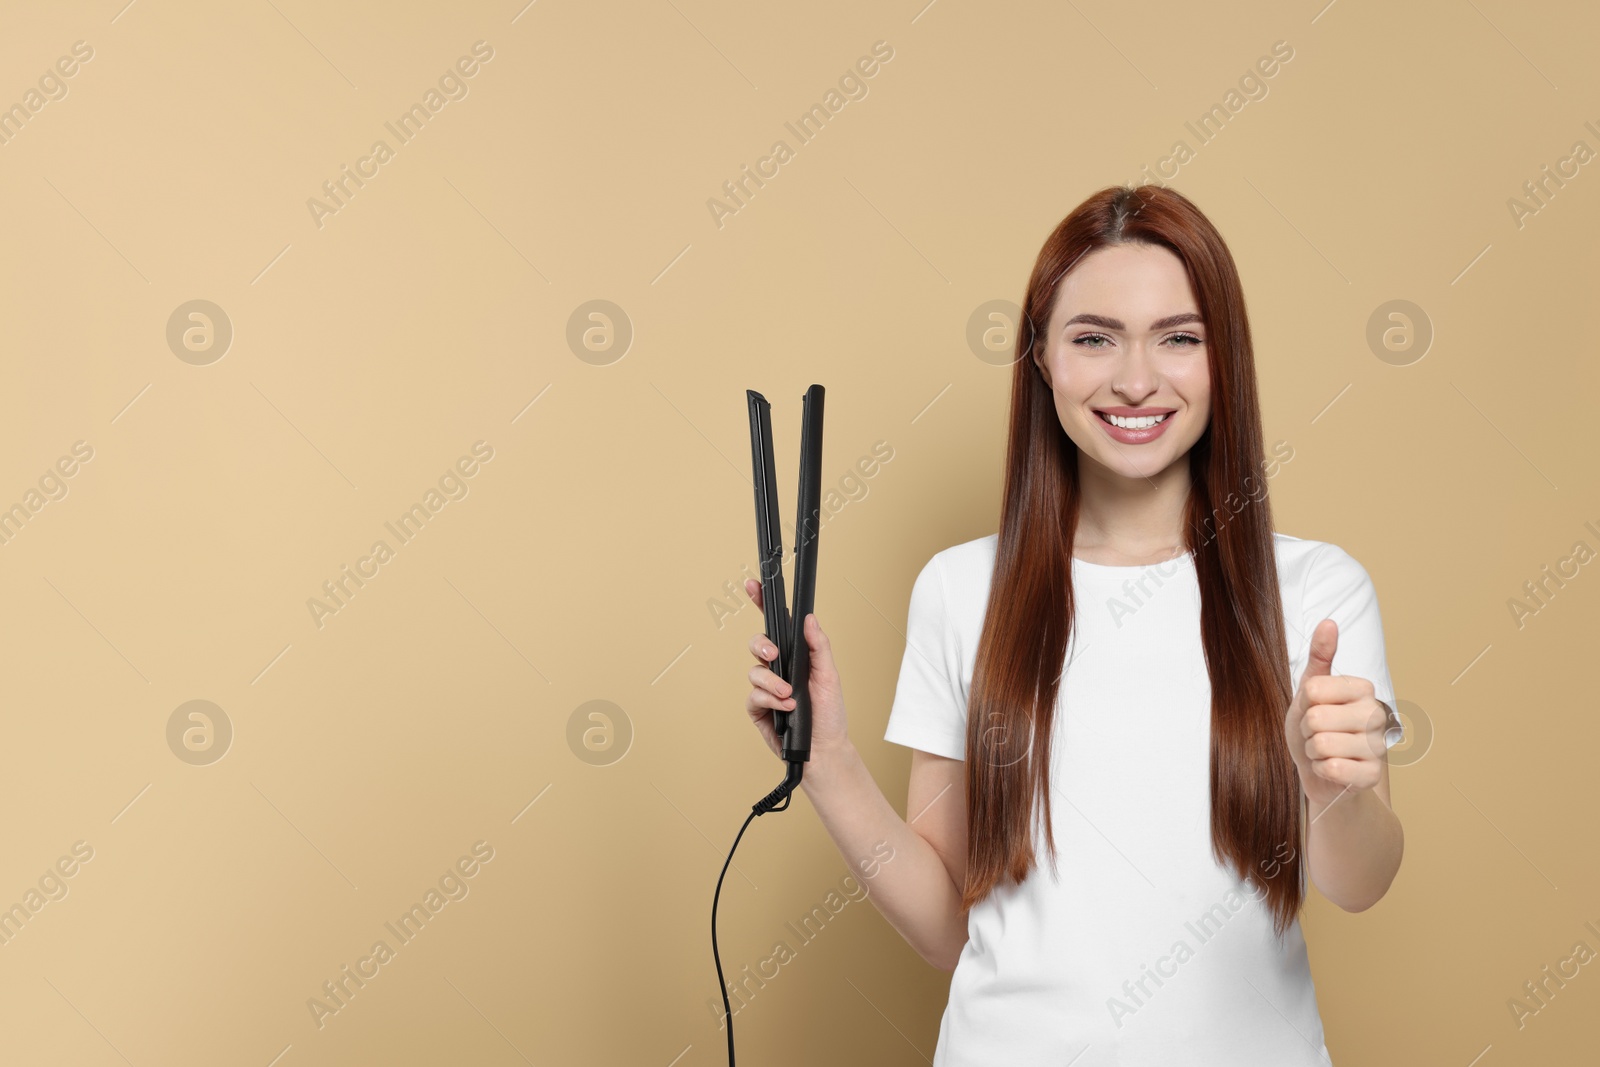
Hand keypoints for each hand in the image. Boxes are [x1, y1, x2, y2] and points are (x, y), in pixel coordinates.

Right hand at [743, 579, 850, 762]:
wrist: (824, 749)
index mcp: (795, 656)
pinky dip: (770, 700)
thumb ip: (819, 646)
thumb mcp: (830, 675)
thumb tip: (809, 619)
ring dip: (773, 683)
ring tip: (790, 695)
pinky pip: (753, 695)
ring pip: (755, 671)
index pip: (776, 626)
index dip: (761, 603)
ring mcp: (766, 688)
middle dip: (762, 644)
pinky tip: (786, 707)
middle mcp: (778, 669)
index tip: (753, 585)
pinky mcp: (757, 708)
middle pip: (757, 643)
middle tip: (773, 653)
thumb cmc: (830, 714)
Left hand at [1283, 618, 1389, 809]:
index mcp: (1363, 689)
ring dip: (1312, 751)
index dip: (1304, 705)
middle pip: (1317, 718)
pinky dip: (1321, 770)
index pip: (1314, 689)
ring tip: (1322, 750)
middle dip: (1306, 730)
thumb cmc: (1314, 726)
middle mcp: (1376, 714)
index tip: (1313, 710)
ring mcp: (1378, 746)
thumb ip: (1320, 656)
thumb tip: (1329, 622)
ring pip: (1323, 744)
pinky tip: (1329, 768)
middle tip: (1316, 733)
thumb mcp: (1310, 689)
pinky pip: (1334, 768)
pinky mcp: (1372, 774)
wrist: (1317, 768)